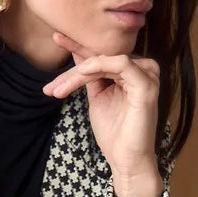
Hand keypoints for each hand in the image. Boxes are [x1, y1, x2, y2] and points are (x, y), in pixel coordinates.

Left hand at [42, 31, 160, 182]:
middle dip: (71, 72)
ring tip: (59, 89)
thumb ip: (90, 76)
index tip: (56, 37)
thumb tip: (78, 55)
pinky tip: (81, 73)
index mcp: (130, 71)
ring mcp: (147, 75)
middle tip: (51, 87)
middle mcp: (142, 69)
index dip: (78, 45)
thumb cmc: (114, 132)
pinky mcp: (146, 86)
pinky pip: (121, 64)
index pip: (101, 54)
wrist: (126, 159)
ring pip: (105, 61)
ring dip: (78, 73)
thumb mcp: (97, 97)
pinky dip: (99, 65)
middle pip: (100, 58)